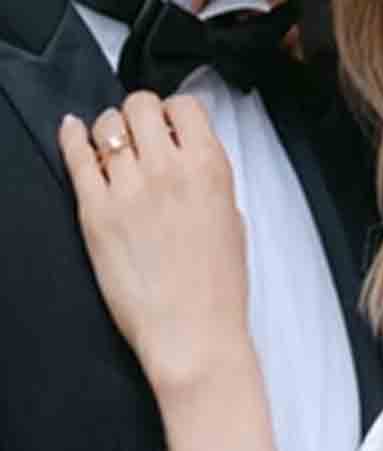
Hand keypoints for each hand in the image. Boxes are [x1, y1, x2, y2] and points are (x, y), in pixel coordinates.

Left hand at [59, 94, 251, 394]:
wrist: (194, 337)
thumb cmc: (218, 293)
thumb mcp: (234, 226)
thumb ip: (211, 184)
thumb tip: (187, 164)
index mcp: (210, 170)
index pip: (183, 106)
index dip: (173, 115)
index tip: (168, 129)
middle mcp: (169, 170)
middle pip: (140, 105)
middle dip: (138, 118)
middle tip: (138, 140)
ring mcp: (129, 188)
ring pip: (106, 124)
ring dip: (109, 134)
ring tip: (112, 155)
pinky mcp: (96, 211)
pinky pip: (76, 154)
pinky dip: (73, 138)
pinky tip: (74, 135)